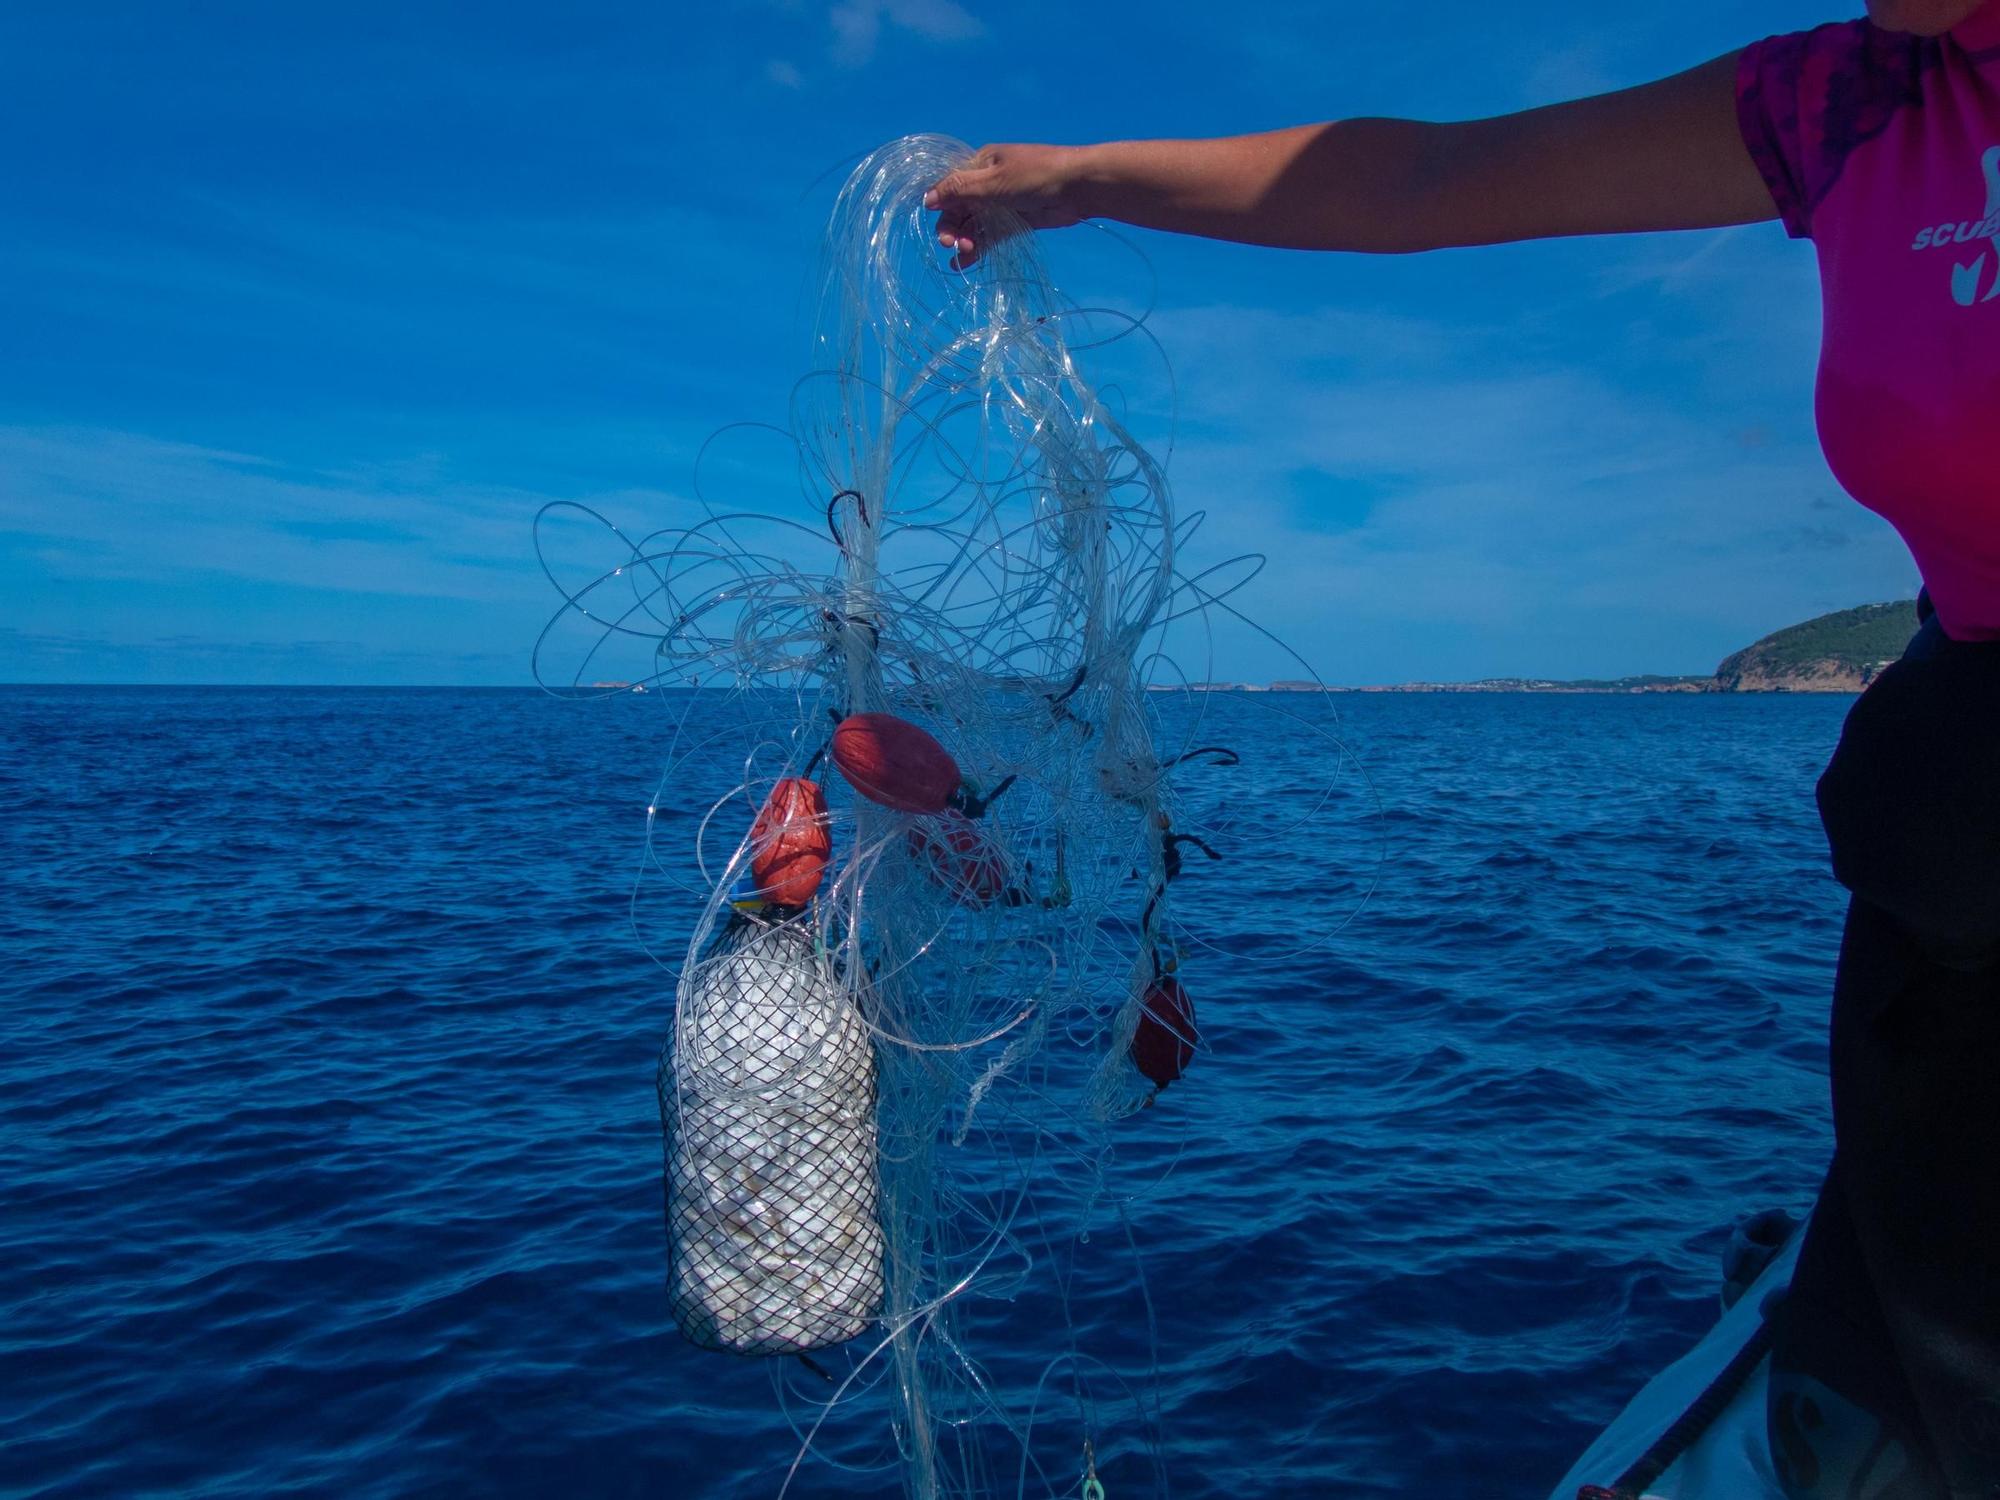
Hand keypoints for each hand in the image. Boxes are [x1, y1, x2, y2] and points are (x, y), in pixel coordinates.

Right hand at [924, 144, 1087, 268]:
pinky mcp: (1016, 221)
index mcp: (981, 164)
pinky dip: (980, 247)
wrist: (1078, 186)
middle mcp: (988, 183)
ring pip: (976, 224)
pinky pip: (992, 235)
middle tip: (951, 244)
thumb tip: (926, 199)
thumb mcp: (994, 181)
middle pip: (960, 208)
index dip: (941, 207)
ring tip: (964, 256)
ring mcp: (1002, 203)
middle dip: (953, 227)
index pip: (951, 187)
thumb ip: (960, 190)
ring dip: (966, 239)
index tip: (940, 226)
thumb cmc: (1035, 175)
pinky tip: (967, 262)